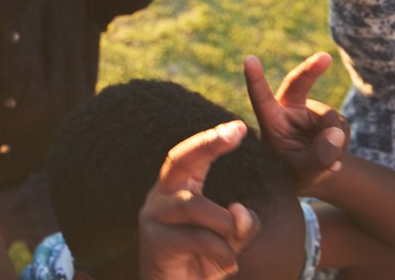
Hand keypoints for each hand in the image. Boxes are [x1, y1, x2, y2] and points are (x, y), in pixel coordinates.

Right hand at [140, 120, 260, 279]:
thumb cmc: (201, 263)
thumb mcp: (231, 240)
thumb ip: (241, 224)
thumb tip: (240, 210)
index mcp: (177, 191)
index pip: (190, 157)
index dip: (211, 140)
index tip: (239, 127)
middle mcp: (160, 198)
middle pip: (179, 159)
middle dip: (208, 143)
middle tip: (235, 131)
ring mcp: (153, 217)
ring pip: (197, 205)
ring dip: (225, 226)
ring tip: (231, 251)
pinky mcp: (155, 242)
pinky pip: (200, 238)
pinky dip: (224, 253)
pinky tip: (226, 266)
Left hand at [244, 53, 348, 189]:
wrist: (308, 173)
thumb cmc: (295, 172)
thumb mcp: (304, 171)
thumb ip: (319, 156)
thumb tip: (335, 132)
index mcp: (269, 120)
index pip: (260, 97)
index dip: (255, 79)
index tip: (249, 59)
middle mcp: (287, 109)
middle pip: (298, 84)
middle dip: (311, 70)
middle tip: (325, 58)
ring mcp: (308, 111)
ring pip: (331, 118)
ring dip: (335, 141)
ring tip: (326, 161)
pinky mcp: (326, 115)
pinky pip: (342, 126)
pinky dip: (342, 142)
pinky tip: (333, 155)